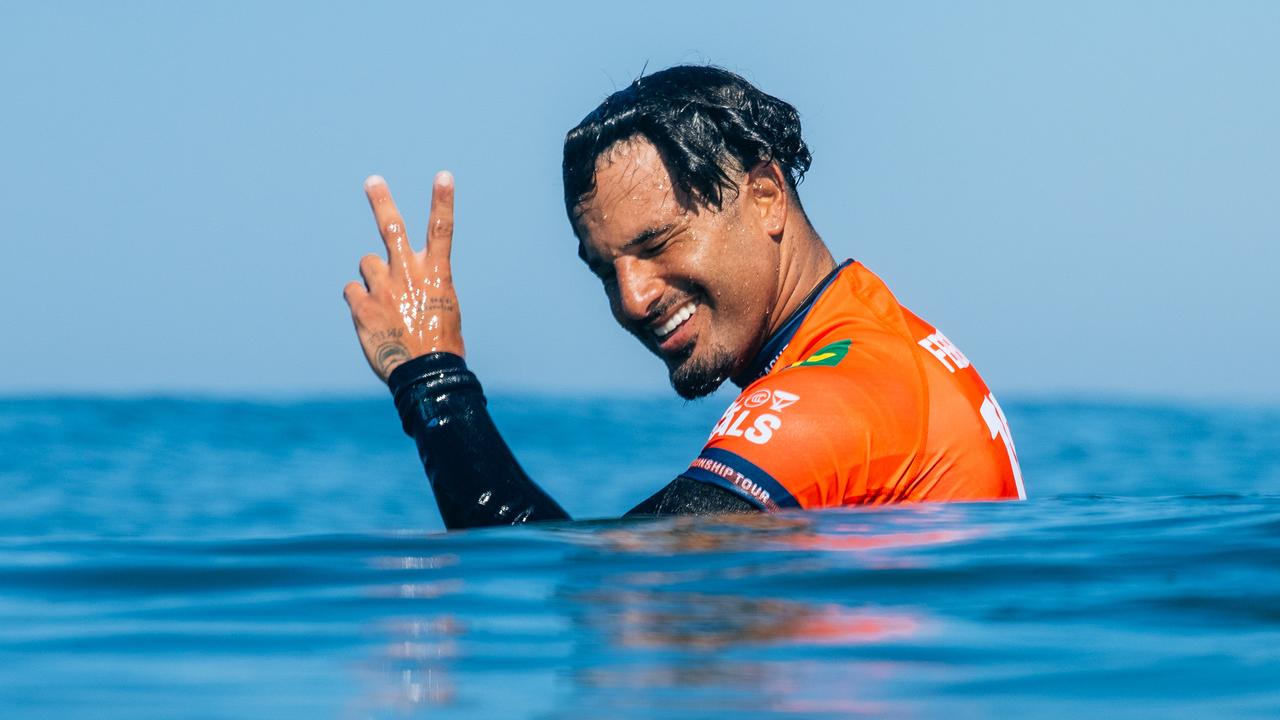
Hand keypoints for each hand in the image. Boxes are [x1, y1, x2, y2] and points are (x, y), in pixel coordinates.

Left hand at [343, 172, 464, 382]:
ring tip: (384, 301)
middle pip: (393, 228)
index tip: (443, 175)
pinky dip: (359, 300)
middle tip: (373, 181)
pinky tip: (371, 317)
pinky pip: (352, 291)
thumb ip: (423, 286)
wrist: (425, 374)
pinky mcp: (361, 306)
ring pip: (367, 264)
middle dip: (382, 202)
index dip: (443, 200)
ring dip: (372, 276)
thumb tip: (402, 283)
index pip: (442, 229)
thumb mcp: (444, 308)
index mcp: (436, 274)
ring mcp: (382, 288)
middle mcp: (408, 274)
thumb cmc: (440, 345)